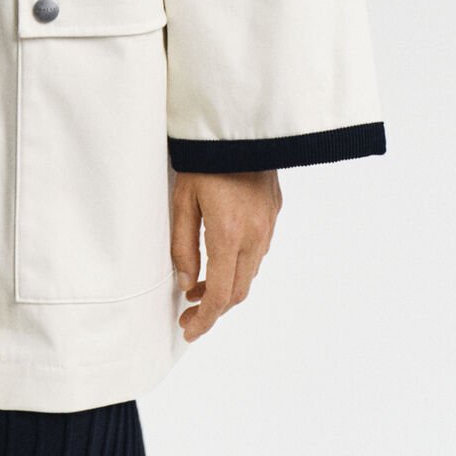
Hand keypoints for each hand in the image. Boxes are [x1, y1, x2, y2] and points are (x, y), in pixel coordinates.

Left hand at [170, 169, 280, 341]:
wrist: (238, 125)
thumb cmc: (204, 160)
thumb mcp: (182, 200)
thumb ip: (182, 245)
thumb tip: (185, 281)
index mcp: (229, 235)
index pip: (220, 294)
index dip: (204, 319)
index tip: (189, 329)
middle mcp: (254, 236)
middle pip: (237, 291)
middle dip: (213, 310)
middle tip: (189, 314)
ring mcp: (268, 226)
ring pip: (249, 274)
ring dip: (226, 288)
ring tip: (198, 287)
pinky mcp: (273, 214)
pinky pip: (258, 252)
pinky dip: (239, 267)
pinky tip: (220, 260)